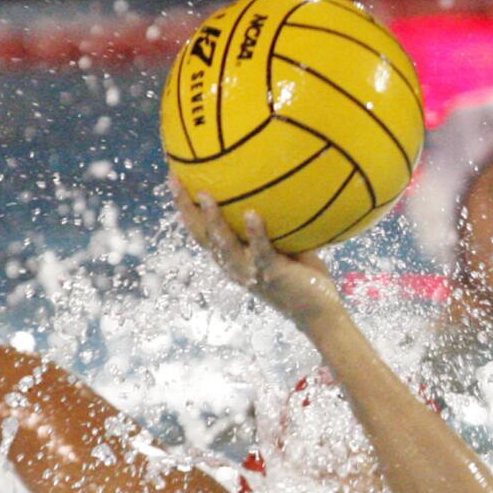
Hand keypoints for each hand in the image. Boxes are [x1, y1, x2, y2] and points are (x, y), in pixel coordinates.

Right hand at [171, 177, 343, 325]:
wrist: (318, 313)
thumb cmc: (303, 278)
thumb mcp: (284, 245)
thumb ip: (274, 223)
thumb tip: (278, 186)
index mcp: (232, 259)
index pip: (202, 231)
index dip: (186, 208)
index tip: (175, 178)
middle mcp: (234, 267)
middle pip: (202, 235)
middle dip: (185, 208)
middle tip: (174, 179)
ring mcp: (250, 272)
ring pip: (224, 245)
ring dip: (213, 220)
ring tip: (205, 195)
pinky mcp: (271, 275)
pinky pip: (260, 252)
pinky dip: (256, 233)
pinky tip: (252, 214)